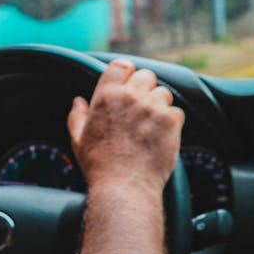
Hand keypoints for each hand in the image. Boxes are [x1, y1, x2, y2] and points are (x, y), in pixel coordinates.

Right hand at [67, 59, 183, 191]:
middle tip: (141, 108)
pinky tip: (161, 137)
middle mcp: (131, 96)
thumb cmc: (99, 165)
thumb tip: (79, 101)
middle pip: (147, 76)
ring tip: (151, 125)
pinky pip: (176, 112)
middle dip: (145, 89)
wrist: (124, 187)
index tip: (128, 85)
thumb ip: (77, 116)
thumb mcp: (78, 139)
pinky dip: (172, 122)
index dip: (127, 73)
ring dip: (160, 105)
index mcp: (106, 95)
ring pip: (164, 93)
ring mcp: (152, 108)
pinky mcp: (170, 122)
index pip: (122, 65)